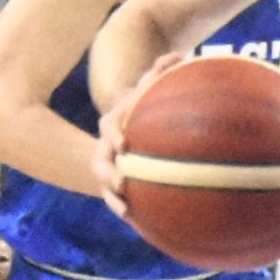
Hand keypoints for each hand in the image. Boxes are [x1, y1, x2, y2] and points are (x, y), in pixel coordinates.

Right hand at [93, 50, 188, 218]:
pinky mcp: (118, 184)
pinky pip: (119, 199)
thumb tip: (178, 55)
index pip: (110, 127)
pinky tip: (141, 225)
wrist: (127, 128)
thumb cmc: (145, 106)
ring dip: (113, 197)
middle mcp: (108, 146)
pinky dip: (127, 210)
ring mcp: (110, 166)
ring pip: (107, 185)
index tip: (124, 143)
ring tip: (124, 210)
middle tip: (120, 181)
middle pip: (100, 161)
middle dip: (107, 172)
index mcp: (115, 124)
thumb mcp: (149, 89)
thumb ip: (160, 73)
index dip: (114, 134)